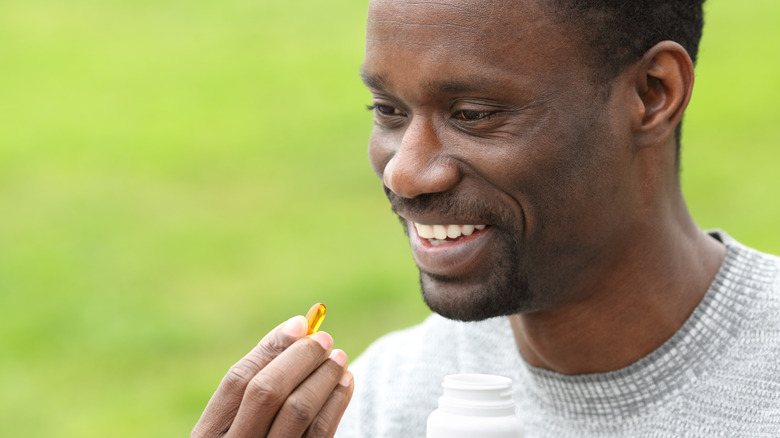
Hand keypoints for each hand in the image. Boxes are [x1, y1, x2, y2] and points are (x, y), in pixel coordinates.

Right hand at [192, 315, 353, 437]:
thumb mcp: (236, 425)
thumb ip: (256, 385)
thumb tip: (298, 328)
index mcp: (207, 436)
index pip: (237, 381)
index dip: (270, 348)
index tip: (299, 323)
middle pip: (267, 392)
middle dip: (300, 358)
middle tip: (324, 339)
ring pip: (299, 410)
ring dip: (323, 376)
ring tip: (338, 357)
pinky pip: (321, 431)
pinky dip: (337, 401)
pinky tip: (345, 382)